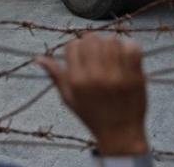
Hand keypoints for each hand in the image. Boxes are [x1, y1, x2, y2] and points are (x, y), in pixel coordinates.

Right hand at [38, 35, 148, 156]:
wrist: (120, 133)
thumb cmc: (92, 115)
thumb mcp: (69, 99)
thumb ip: (56, 76)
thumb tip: (38, 57)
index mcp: (77, 81)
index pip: (73, 45)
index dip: (77, 47)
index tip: (83, 56)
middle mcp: (96, 77)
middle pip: (91, 39)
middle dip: (93, 42)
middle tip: (98, 54)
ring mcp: (117, 76)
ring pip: (111, 40)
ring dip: (111, 44)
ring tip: (112, 56)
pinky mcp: (135, 76)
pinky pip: (132, 48)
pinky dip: (129, 47)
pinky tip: (125, 56)